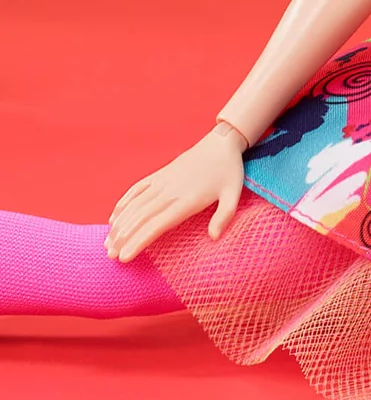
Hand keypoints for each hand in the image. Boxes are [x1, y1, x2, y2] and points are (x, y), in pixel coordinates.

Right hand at [105, 123, 246, 262]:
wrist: (221, 142)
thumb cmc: (228, 171)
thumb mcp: (233, 194)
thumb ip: (224, 216)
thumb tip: (214, 237)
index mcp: (187, 200)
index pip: (157, 224)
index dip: (138, 241)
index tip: (125, 257)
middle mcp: (170, 191)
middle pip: (140, 218)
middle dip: (123, 238)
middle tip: (110, 257)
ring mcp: (162, 181)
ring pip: (134, 205)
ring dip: (119, 224)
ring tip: (108, 243)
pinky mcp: (159, 174)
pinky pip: (136, 189)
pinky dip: (123, 203)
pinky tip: (113, 218)